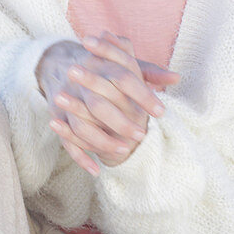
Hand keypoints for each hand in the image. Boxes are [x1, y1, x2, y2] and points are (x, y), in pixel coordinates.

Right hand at [36, 31, 179, 175]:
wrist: (62, 64)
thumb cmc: (103, 67)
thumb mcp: (124, 63)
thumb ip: (149, 71)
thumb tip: (176, 78)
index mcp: (101, 66)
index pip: (124, 79)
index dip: (143, 95)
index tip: (161, 112)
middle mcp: (81, 83)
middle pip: (99, 104)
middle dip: (121, 122)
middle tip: (142, 136)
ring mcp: (67, 101)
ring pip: (81, 125)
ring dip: (102, 141)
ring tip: (124, 151)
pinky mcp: (57, 117)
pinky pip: (66, 141)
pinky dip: (80, 157)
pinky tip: (96, 170)